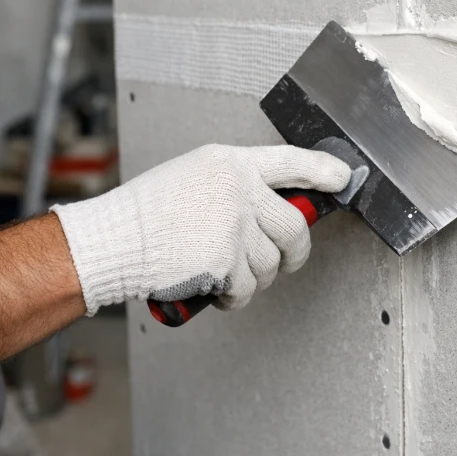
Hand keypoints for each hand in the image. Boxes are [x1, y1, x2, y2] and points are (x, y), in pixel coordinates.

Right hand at [51, 145, 350, 314]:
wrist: (114, 239)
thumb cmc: (146, 211)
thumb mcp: (194, 175)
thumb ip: (235, 185)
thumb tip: (273, 208)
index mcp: (230, 163)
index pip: (290, 161)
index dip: (322, 170)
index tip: (342, 178)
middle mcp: (238, 190)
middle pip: (294, 226)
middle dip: (296, 251)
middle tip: (289, 259)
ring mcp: (234, 226)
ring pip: (271, 263)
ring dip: (255, 276)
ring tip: (226, 271)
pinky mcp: (226, 261)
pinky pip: (249, 287)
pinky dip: (235, 295)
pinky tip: (214, 286)